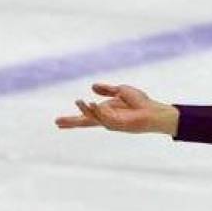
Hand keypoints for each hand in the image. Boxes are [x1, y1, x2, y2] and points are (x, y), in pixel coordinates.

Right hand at [54, 82, 177, 134]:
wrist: (154, 111)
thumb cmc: (141, 102)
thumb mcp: (121, 91)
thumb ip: (107, 90)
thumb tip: (92, 86)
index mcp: (106, 111)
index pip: (87, 115)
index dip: (74, 118)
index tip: (58, 122)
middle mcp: (106, 119)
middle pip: (85, 121)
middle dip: (71, 122)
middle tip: (57, 122)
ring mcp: (111, 123)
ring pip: (93, 117)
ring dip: (85, 109)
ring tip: (78, 101)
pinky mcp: (117, 124)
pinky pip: (103, 117)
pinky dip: (96, 110)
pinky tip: (91, 103)